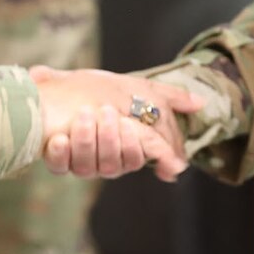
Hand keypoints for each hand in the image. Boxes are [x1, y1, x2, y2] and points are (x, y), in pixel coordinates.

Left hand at [31, 67, 202, 180]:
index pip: (139, 156)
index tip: (129, 125)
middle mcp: (105, 159)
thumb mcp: (136, 86)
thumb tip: (200, 104)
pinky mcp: (56, 159)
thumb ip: (169, 98)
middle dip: (111, 140)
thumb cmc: (97, 88)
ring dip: (87, 140)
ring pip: (91, 167)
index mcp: (126, 147)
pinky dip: (61, 154)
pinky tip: (59, 139)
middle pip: (117, 165)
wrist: (53, 85)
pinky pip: (60, 167)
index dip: (136, 146)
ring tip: (83, 115)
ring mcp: (80, 161)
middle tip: (106, 114)